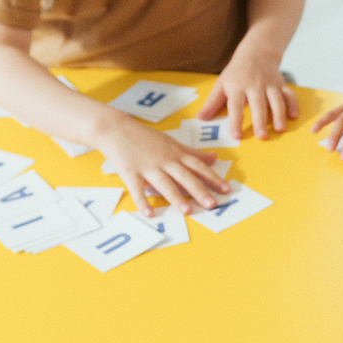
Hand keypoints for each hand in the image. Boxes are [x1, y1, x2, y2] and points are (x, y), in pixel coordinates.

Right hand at [95, 117, 229, 215]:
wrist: (116, 128)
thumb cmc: (146, 137)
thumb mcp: (173, 143)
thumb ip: (193, 153)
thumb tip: (214, 157)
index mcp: (176, 154)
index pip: (198, 167)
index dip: (213, 178)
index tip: (227, 189)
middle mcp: (165, 161)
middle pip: (185, 176)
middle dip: (200, 191)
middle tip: (213, 204)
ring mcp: (147, 167)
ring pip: (164, 183)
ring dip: (176, 198)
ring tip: (187, 211)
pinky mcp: (130, 172)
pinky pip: (137, 189)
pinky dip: (142, 202)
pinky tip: (149, 214)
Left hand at [197, 47, 298, 140]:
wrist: (257, 51)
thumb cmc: (236, 72)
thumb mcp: (221, 84)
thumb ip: (212, 102)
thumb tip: (200, 118)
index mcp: (237, 87)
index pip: (235, 106)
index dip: (235, 121)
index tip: (236, 136)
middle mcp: (254, 86)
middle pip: (258, 105)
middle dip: (261, 120)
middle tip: (262, 136)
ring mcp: (269, 85)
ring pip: (276, 100)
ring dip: (279, 114)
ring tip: (280, 129)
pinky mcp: (281, 85)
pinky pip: (289, 94)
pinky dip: (293, 104)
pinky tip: (294, 116)